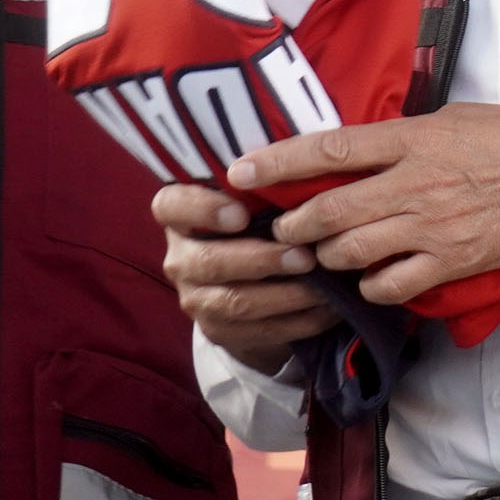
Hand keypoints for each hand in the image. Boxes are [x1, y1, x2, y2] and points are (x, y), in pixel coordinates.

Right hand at [153, 184, 336, 375]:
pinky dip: (299, 321)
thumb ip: (260, 186)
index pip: (171, 206)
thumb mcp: (249, 198)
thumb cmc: (256, 221)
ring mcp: (195, 299)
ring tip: (323, 286)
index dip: (202, 209)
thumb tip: (298, 168)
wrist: (248, 282)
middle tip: (305, 255)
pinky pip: (260, 330)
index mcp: (178, 215)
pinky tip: (328, 309)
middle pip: (210, 262)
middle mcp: (179, 258)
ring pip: (237, 301)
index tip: (241, 213)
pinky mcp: (218, 331)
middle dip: (262, 260)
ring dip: (285, 295)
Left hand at [228, 103, 499, 307]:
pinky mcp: (453, 262)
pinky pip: (391, 285)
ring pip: (351, 252)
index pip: (329, 150)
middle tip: (282, 229)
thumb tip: (353, 146)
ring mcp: (432, 227)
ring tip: (322, 255)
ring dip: (327, 257)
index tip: (240, 170)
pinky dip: (371, 286)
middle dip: (294, 225)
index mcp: (410, 139)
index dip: (277, 161)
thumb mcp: (449, 117)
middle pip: (329, 211)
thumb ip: (399, 134)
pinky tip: (370, 278)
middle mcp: (413, 183)